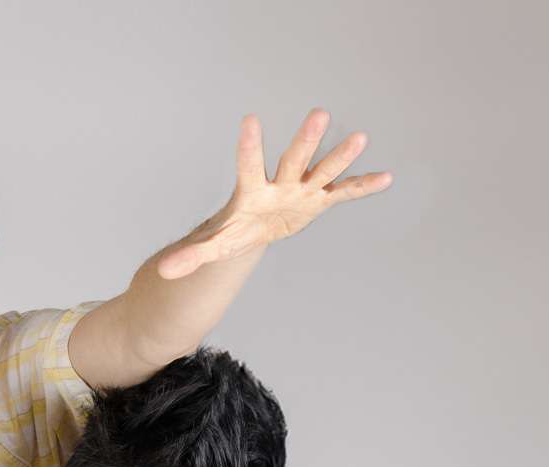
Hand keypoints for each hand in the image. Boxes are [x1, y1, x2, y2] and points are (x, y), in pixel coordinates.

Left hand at [158, 109, 392, 279]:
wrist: (255, 228)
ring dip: (340, 157)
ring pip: (322, 170)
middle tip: (318, 113)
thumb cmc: (233, 231)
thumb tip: (163, 270)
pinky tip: (385, 178)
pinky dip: (362, 187)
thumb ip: (191, 255)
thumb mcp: (214, 245)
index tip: (249, 120)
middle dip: (305, 140)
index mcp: (252, 191)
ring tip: (360, 137)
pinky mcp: (318, 201)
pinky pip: (342, 193)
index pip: (248, 165)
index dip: (248, 146)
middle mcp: (280, 183)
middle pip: (292, 159)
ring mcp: (301, 190)